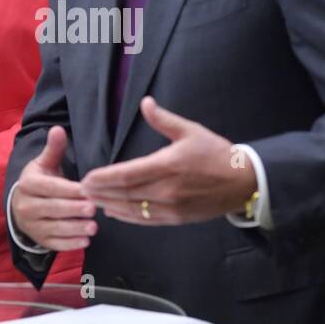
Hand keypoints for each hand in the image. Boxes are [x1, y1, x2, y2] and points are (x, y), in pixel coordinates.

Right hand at [11, 126, 96, 250]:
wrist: (22, 206)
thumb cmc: (40, 181)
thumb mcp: (44, 164)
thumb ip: (54, 149)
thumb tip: (58, 129)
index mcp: (28, 184)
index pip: (50, 187)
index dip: (69, 190)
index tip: (87, 190)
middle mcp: (26, 206)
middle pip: (53, 208)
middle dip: (74, 210)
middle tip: (93, 209)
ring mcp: (32, 225)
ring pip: (55, 228)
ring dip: (75, 228)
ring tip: (93, 228)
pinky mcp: (40, 240)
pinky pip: (55, 243)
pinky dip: (70, 244)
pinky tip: (85, 241)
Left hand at [80, 96, 257, 224]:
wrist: (243, 181)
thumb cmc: (216, 153)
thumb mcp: (190, 130)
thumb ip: (163, 119)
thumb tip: (145, 102)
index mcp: (167, 165)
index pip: (126, 175)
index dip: (103, 178)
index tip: (87, 177)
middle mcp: (166, 190)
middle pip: (124, 194)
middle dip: (100, 192)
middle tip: (81, 190)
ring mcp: (171, 207)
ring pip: (132, 210)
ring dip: (109, 206)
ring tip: (91, 201)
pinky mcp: (177, 219)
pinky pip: (145, 220)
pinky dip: (126, 217)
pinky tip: (113, 212)